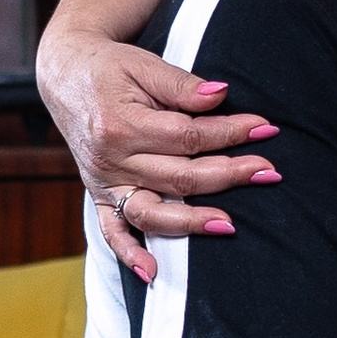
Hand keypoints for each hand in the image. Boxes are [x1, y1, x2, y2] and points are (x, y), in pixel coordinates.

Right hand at [38, 21, 277, 281]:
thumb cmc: (110, 68)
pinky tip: (153, 273)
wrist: (65, 76)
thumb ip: (182, 84)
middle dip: (230, 174)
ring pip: (153, 211)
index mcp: (121, 123)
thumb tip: (221, 97)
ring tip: (231, 225)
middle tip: (270, 172)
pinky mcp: (99, 196)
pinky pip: (112, 232)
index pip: (187, 136)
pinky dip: (130, 254)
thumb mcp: (144, 64)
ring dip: (193, 221)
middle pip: (179, 176)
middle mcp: (110, 159)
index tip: (265, 129)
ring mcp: (103, 183)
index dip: (230, 133)